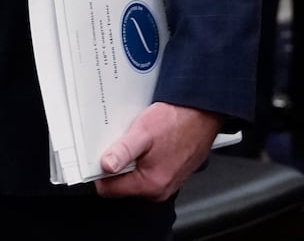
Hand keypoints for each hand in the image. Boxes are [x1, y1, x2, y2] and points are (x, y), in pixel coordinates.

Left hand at [95, 102, 219, 200]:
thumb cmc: (179, 121)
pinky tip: (150, 142)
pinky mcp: (171, 174)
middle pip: (122, 184)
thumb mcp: (144, 131)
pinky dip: (145, 158)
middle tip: (124, 143)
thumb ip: (123, 151)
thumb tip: (105, 165)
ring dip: (132, 160)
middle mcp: (159, 190)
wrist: (203, 113)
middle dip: (118, 164)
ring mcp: (167, 183)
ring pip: (135, 177)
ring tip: (139, 140)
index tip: (101, 155)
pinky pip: (149, 171)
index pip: (109, 190)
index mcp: (150, 184)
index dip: (99, 171)